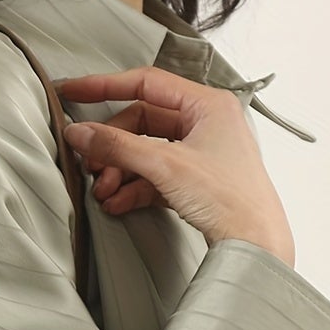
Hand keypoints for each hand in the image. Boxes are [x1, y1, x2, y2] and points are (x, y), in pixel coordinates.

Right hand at [51, 66, 295, 265]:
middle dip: (113, 147)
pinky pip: (156, 177)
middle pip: (142, 123)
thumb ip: (117, 146)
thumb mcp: (166, 166)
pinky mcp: (197, 183)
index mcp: (207, 105)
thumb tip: (79, 133)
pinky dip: (134, 188)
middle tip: (90, 164)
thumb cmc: (231, 200)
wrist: (256, 246)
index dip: (105, 87)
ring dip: (120, 171)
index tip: (74, 92)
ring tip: (102, 191)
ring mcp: (202, 154)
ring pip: (146, 152)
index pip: (146, 83)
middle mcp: (206, 124)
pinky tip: (117, 203)